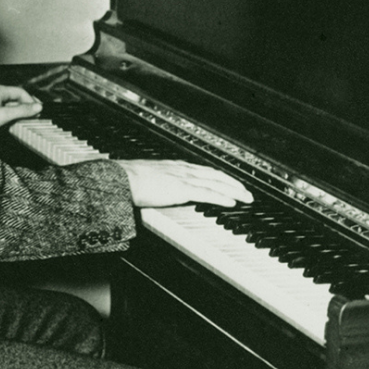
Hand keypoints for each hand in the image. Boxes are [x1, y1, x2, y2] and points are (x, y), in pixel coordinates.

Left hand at [0, 84, 42, 130]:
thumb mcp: (3, 115)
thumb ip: (22, 111)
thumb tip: (39, 107)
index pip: (20, 92)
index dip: (31, 101)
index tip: (38, 112)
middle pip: (16, 98)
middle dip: (26, 107)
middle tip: (35, 116)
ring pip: (12, 105)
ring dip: (20, 113)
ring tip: (27, 121)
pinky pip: (5, 111)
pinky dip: (12, 116)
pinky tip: (16, 123)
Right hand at [122, 159, 253, 209]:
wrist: (121, 179)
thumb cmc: (129, 180)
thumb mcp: (151, 178)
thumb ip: (163, 182)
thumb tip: (166, 189)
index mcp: (176, 166)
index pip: (206, 171)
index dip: (222, 177)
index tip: (233, 183)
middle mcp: (183, 169)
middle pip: (216, 175)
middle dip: (234, 183)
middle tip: (247, 192)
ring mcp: (183, 178)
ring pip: (216, 183)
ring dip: (234, 190)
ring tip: (246, 198)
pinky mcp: (181, 190)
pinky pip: (207, 194)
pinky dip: (222, 198)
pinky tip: (232, 202)